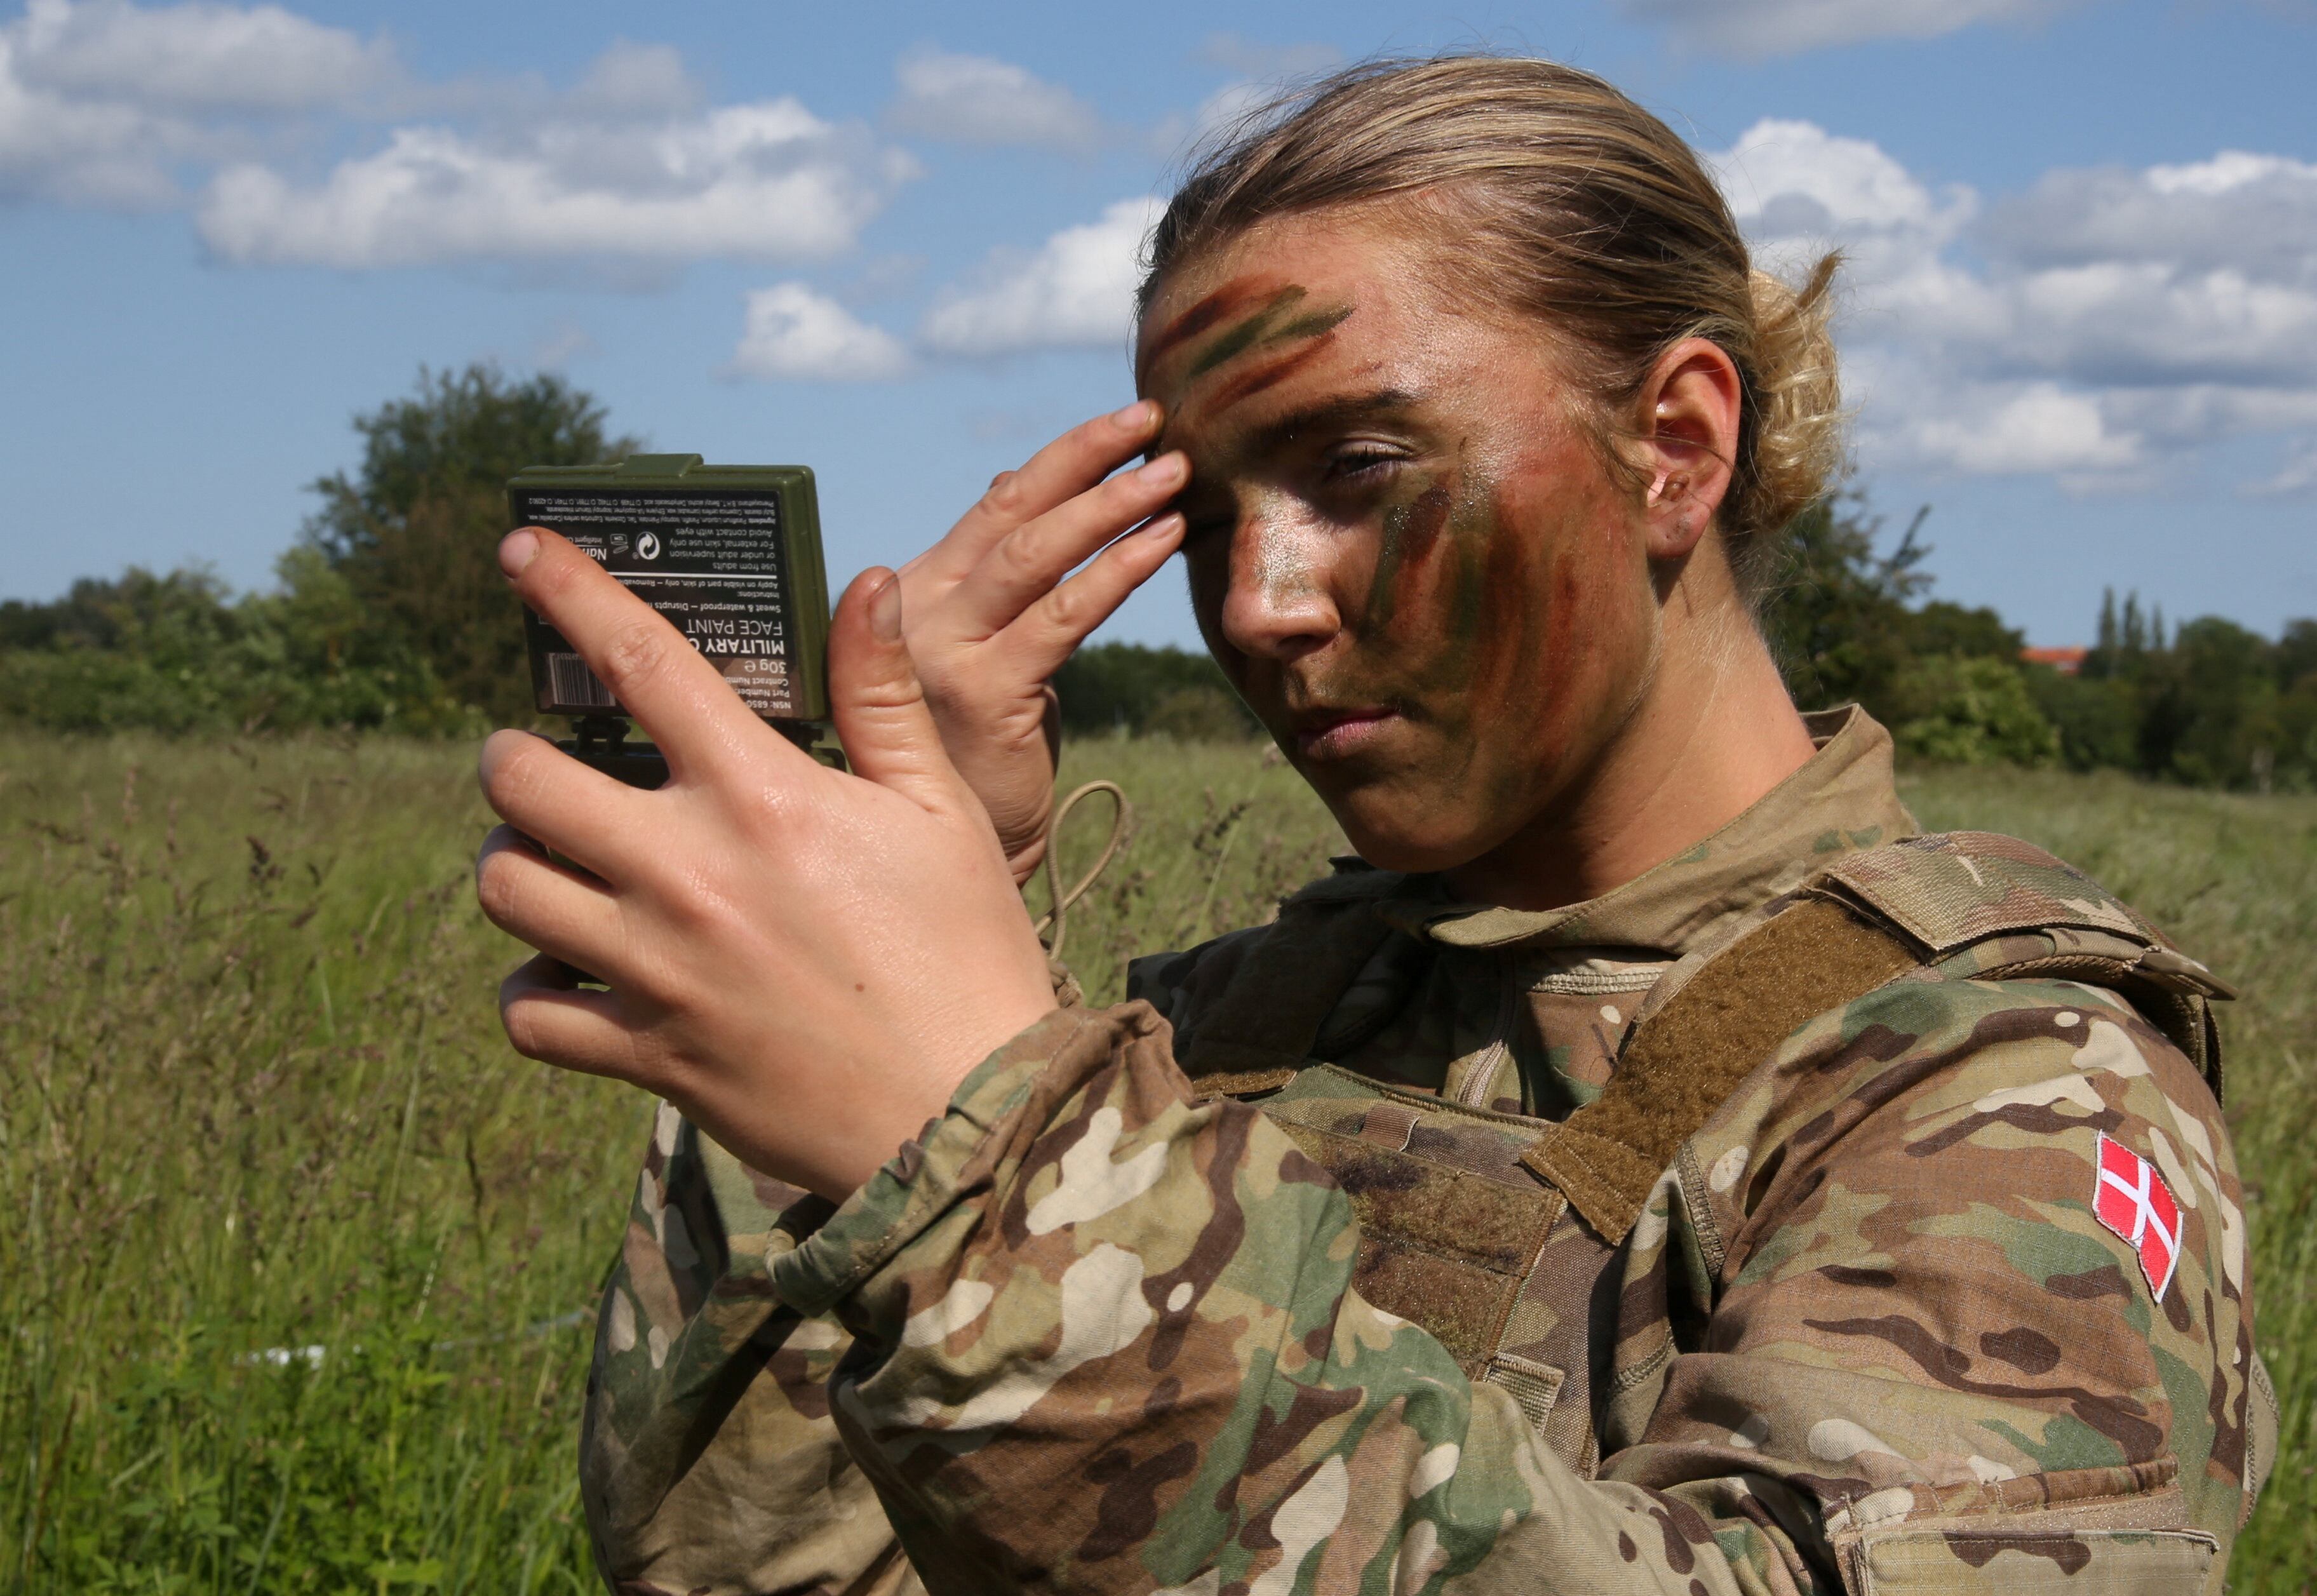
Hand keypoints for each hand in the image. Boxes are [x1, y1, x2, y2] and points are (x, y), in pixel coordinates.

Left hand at [474, 529, 1057, 1200]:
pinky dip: (531, 992)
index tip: (519, 546)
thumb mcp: (941, 808)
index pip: (637, 660)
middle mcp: (687, 872)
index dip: (565, 589)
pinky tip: (564, 975)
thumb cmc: (968, 951)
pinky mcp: (647, 1055)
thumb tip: (867, 581)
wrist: (971, 1117)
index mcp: (761, 796)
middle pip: (522, 780)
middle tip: (545, 763)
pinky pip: (528, 1017)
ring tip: (550, 859)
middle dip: (515, 755)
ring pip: (508, 889)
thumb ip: (883, 694)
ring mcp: (655, 969)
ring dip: (515, 861)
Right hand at [897, 401, 1186, 881]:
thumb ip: (990, 581)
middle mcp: (914, 611)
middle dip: (1088, 458)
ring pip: (1036, 554)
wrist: (949, 856)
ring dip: (1111, 504)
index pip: (994, 505)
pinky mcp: (984, 695)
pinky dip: (1117, 571)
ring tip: (1174, 471)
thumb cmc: (975, 755)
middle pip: (1011, 511)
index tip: (1125, 424)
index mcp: (913, 593)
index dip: (1062, 459)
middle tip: (1155, 420)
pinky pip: (1063, 616)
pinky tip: (1164, 541)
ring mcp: (943, 652)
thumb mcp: (977, 652)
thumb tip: (1013, 484)